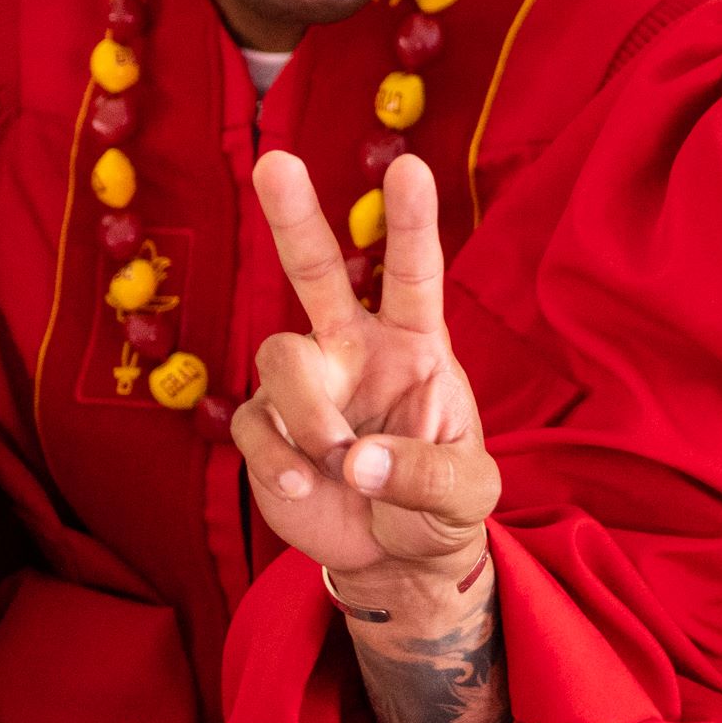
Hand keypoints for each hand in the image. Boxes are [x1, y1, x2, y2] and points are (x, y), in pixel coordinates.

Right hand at [231, 150, 495, 604]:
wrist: (395, 560)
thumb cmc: (441, 505)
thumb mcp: (466, 494)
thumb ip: (426, 473)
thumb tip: (355, 458)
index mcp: (416, 344)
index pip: (414, 272)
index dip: (410, 222)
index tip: (407, 168)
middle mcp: (354, 349)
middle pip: (315, 270)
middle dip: (295, 216)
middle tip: (275, 162)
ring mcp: (306, 386)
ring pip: (281, 356)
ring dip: (309, 410)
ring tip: (338, 462)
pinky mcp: (266, 430)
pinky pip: (255, 425)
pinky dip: (280, 462)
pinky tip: (306, 490)